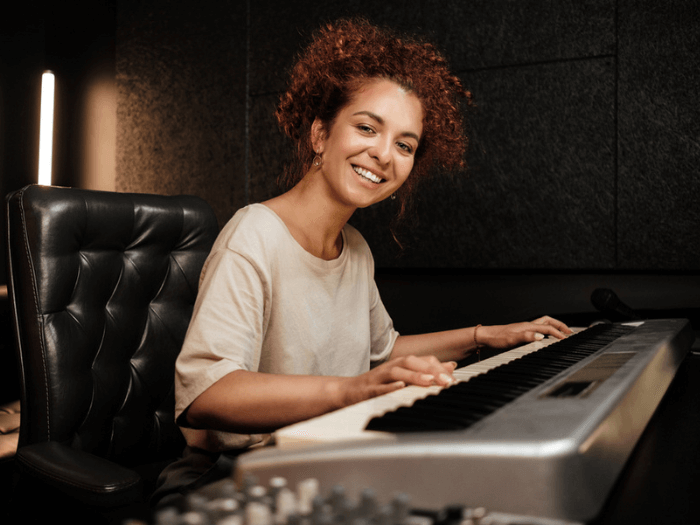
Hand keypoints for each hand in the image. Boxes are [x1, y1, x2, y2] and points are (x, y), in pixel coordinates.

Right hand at [339, 355, 456, 406]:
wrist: (349, 391)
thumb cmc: (379, 385)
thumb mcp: (405, 377)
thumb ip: (427, 371)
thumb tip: (451, 366)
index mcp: (403, 364)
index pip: (424, 360)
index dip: (440, 368)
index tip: (454, 380)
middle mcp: (392, 366)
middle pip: (413, 362)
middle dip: (431, 371)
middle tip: (447, 381)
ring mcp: (380, 377)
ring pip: (398, 372)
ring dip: (414, 376)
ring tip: (429, 382)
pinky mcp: (369, 388)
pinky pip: (380, 387)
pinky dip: (390, 387)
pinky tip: (400, 388)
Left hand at [477, 316, 571, 349]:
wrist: (485, 337)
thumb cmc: (496, 338)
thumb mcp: (512, 339)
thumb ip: (527, 337)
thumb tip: (541, 336)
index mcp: (527, 326)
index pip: (547, 327)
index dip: (558, 333)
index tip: (568, 339)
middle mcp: (527, 325)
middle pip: (548, 321)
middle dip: (560, 326)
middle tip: (570, 332)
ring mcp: (524, 328)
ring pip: (543, 324)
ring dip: (554, 327)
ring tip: (561, 334)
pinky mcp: (520, 333)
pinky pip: (537, 329)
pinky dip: (545, 331)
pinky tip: (545, 337)